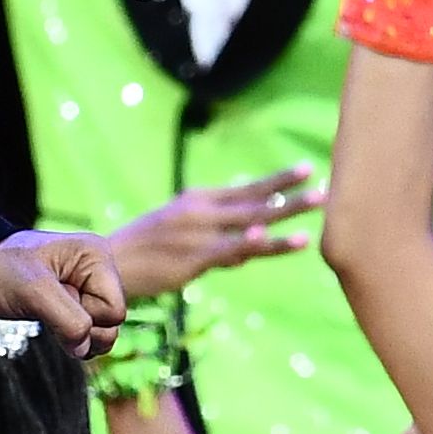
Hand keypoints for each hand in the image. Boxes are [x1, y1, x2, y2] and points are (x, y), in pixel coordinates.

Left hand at [0, 228, 125, 354]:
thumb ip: (68, 320)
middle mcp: (94, 271)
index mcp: (96, 257)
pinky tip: (43, 322)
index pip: (115, 311)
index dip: (87, 318)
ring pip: (99, 332)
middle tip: (45, 308)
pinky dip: (66, 337)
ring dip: (72, 336)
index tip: (54, 303)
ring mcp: (82, 288)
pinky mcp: (67, 303)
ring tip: (42, 314)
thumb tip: (85, 347)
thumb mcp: (32, 292)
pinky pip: (83, 333)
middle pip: (111, 324)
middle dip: (80, 329)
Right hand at [112, 166, 315, 298]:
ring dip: (286, 215)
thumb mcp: (182, 239)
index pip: (246, 189)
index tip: (306, 169)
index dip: (278, 181)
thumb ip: (218, 245)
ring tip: (316, 210)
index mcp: (198, 201)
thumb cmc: (144, 254)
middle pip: (256, 200)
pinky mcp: (195, 257)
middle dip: (291, 194)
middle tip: (325, 186)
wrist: (107, 264)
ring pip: (252, 221)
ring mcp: (200, 232)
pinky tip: (280, 239)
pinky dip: (258, 242)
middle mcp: (202, 211)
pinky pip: (235, 248)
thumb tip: (246, 255)